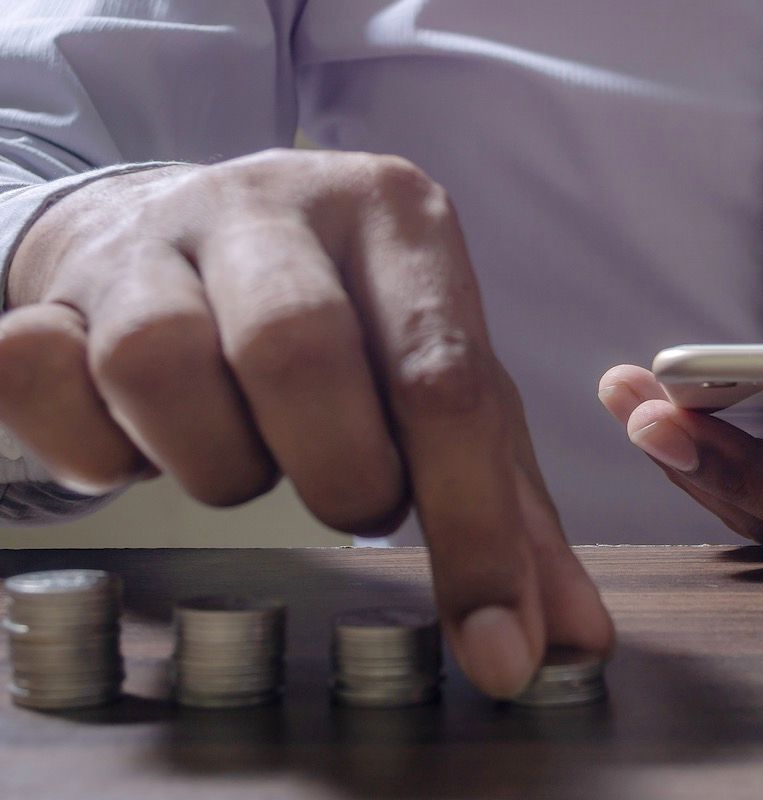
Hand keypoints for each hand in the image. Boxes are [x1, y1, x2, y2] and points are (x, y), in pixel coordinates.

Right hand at [0, 150, 611, 696]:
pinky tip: (143, 447)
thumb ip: (509, 513)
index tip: (497, 644)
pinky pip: (42, 374)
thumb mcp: (444, 396)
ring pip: (159, 363)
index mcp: (399, 220)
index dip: (473, 530)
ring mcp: (157, 235)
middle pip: (296, 353)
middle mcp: (278, 202)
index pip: (443, 381)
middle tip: (351, 492)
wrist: (185, 238)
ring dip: (215, 462)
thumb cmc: (350, 331)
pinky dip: (95, 449)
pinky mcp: (56, 284)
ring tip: (249, 456)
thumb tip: (571, 638)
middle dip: (337, 473)